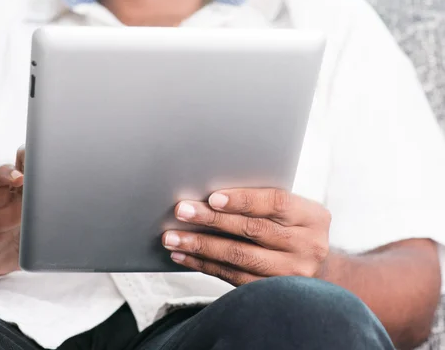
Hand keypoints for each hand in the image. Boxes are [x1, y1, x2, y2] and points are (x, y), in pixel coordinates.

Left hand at [162, 188, 330, 285]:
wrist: (315, 267)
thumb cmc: (291, 228)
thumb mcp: (290, 210)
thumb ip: (261, 202)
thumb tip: (209, 195)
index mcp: (313, 217)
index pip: (276, 203)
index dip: (243, 200)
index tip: (212, 198)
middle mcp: (308, 246)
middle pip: (253, 230)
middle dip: (212, 220)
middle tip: (182, 211)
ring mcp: (293, 273)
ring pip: (239, 257)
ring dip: (201, 246)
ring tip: (173, 237)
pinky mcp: (273, 292)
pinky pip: (232, 277)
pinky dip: (204, 265)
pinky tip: (183, 255)